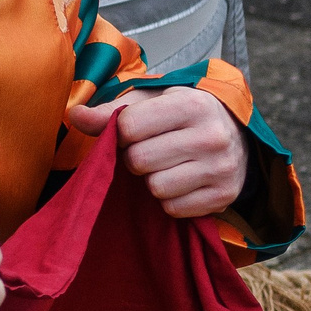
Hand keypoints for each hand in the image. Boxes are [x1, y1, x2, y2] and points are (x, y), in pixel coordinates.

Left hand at [64, 85, 250, 217]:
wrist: (236, 135)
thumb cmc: (183, 115)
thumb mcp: (152, 101)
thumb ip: (112, 110)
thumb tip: (75, 116)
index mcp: (192, 104)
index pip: (129, 126)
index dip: (122, 132)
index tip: (134, 131)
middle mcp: (212, 136)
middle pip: (140, 161)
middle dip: (137, 158)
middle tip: (153, 150)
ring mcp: (221, 168)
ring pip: (156, 188)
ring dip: (153, 181)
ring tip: (169, 165)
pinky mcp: (224, 196)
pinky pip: (174, 209)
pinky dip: (171, 199)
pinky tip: (183, 182)